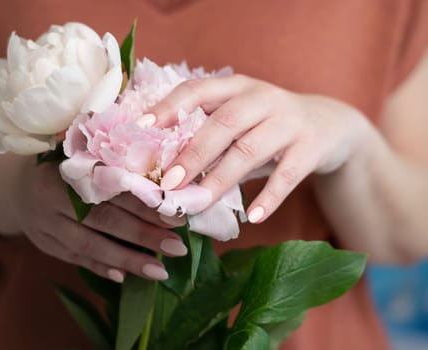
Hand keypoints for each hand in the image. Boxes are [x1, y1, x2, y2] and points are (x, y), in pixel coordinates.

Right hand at [10, 159, 186, 281]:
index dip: (143, 203)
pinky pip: (76, 259)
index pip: (111, 190)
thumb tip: (160, 169)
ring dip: (127, 260)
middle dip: (143, 235)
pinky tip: (125, 276)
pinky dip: (101, 267)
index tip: (175, 215)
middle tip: (177, 248)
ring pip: (90, 246)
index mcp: (66, 170)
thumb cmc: (62, 166)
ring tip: (160, 271)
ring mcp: (47, 227)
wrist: (16, 187)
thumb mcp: (77, 153)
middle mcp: (53, 200)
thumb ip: (108, 159)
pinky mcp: (47, 245)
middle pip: (104, 220)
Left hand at [150, 75, 370, 222]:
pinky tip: (253, 216)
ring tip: (198, 203)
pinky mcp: (311, 147)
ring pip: (250, 149)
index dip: (169, 107)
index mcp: (235, 88)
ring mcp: (289, 121)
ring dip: (221, 178)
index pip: (197, 89)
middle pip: (222, 123)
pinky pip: (287, 174)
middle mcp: (262, 98)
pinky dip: (269, 196)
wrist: (330, 124)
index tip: (142, 128)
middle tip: (168, 182)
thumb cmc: (267, 126)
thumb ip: (208, 137)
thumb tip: (162, 172)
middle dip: (193, 153)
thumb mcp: (239, 120)